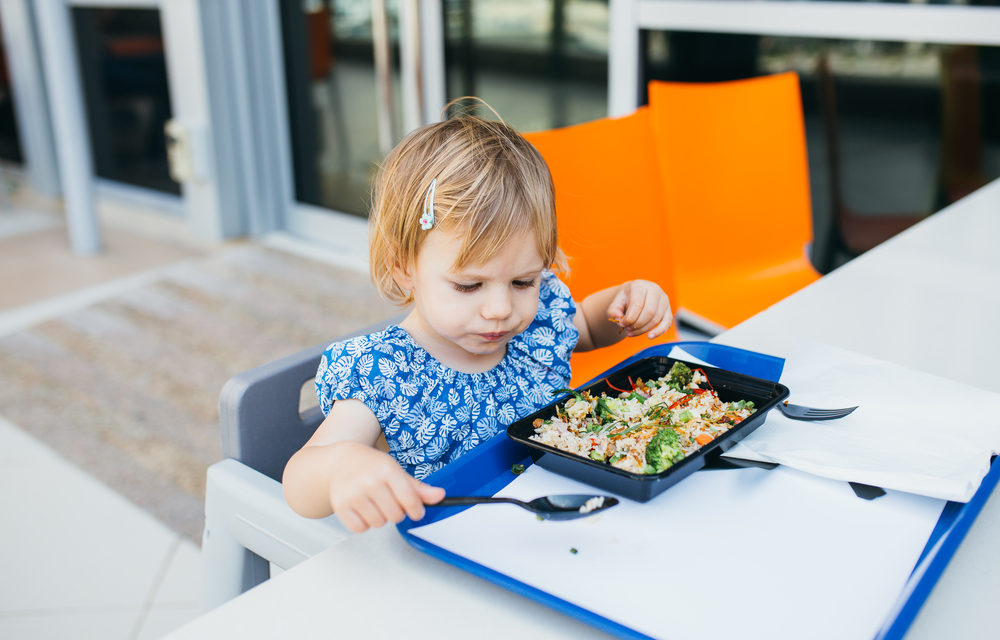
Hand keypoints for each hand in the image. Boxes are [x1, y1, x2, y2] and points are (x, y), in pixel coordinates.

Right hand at [325, 441, 444, 532]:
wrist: (340, 462)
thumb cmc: (371, 465)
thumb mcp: (396, 470)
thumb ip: (418, 487)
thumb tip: (440, 496)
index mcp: (386, 470)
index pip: (410, 499)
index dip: (417, 510)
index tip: (416, 511)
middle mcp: (369, 482)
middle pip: (395, 515)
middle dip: (397, 512)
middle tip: (390, 501)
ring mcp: (353, 495)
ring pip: (379, 524)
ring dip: (380, 518)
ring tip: (375, 503)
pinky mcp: (340, 506)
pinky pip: (360, 528)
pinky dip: (364, 524)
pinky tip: (363, 510)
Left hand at [606, 279, 672, 338]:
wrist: (634, 297)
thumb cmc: (625, 300)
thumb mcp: (615, 303)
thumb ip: (613, 310)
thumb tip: (618, 317)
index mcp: (640, 285)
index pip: (637, 304)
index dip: (629, 318)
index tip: (621, 324)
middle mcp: (655, 290)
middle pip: (649, 312)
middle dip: (637, 324)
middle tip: (627, 330)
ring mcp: (664, 300)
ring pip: (656, 319)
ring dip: (643, 330)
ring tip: (631, 333)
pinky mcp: (668, 310)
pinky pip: (667, 323)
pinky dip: (659, 331)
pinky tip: (650, 337)